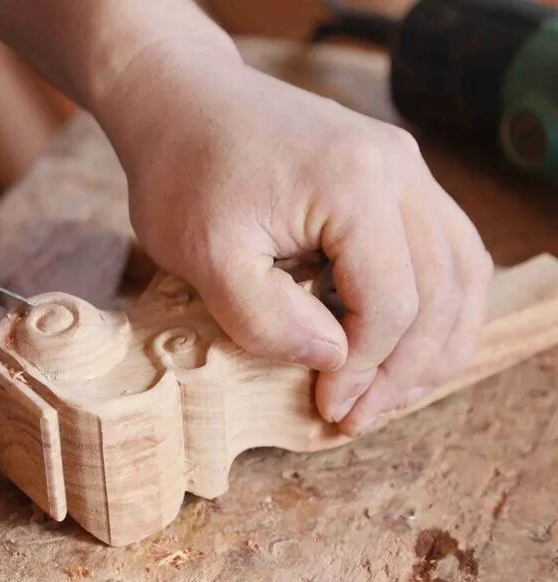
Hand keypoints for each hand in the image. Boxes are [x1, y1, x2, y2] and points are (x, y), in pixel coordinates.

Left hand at [95, 41, 492, 434]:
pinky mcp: (394, 174)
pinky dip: (435, 304)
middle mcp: (398, 168)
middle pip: (441, 293)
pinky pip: (446, 249)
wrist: (182, 101)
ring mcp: (404, 166)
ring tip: (391, 394)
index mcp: (354, 185)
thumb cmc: (183, 173)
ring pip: (461, 272)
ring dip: (435, 343)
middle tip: (358, 417)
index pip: (391, 303)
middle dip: (404, 370)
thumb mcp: (203, 255)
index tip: (328, 408)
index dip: (365, 369)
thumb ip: (266, 318)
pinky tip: (405, 344)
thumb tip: (334, 361)